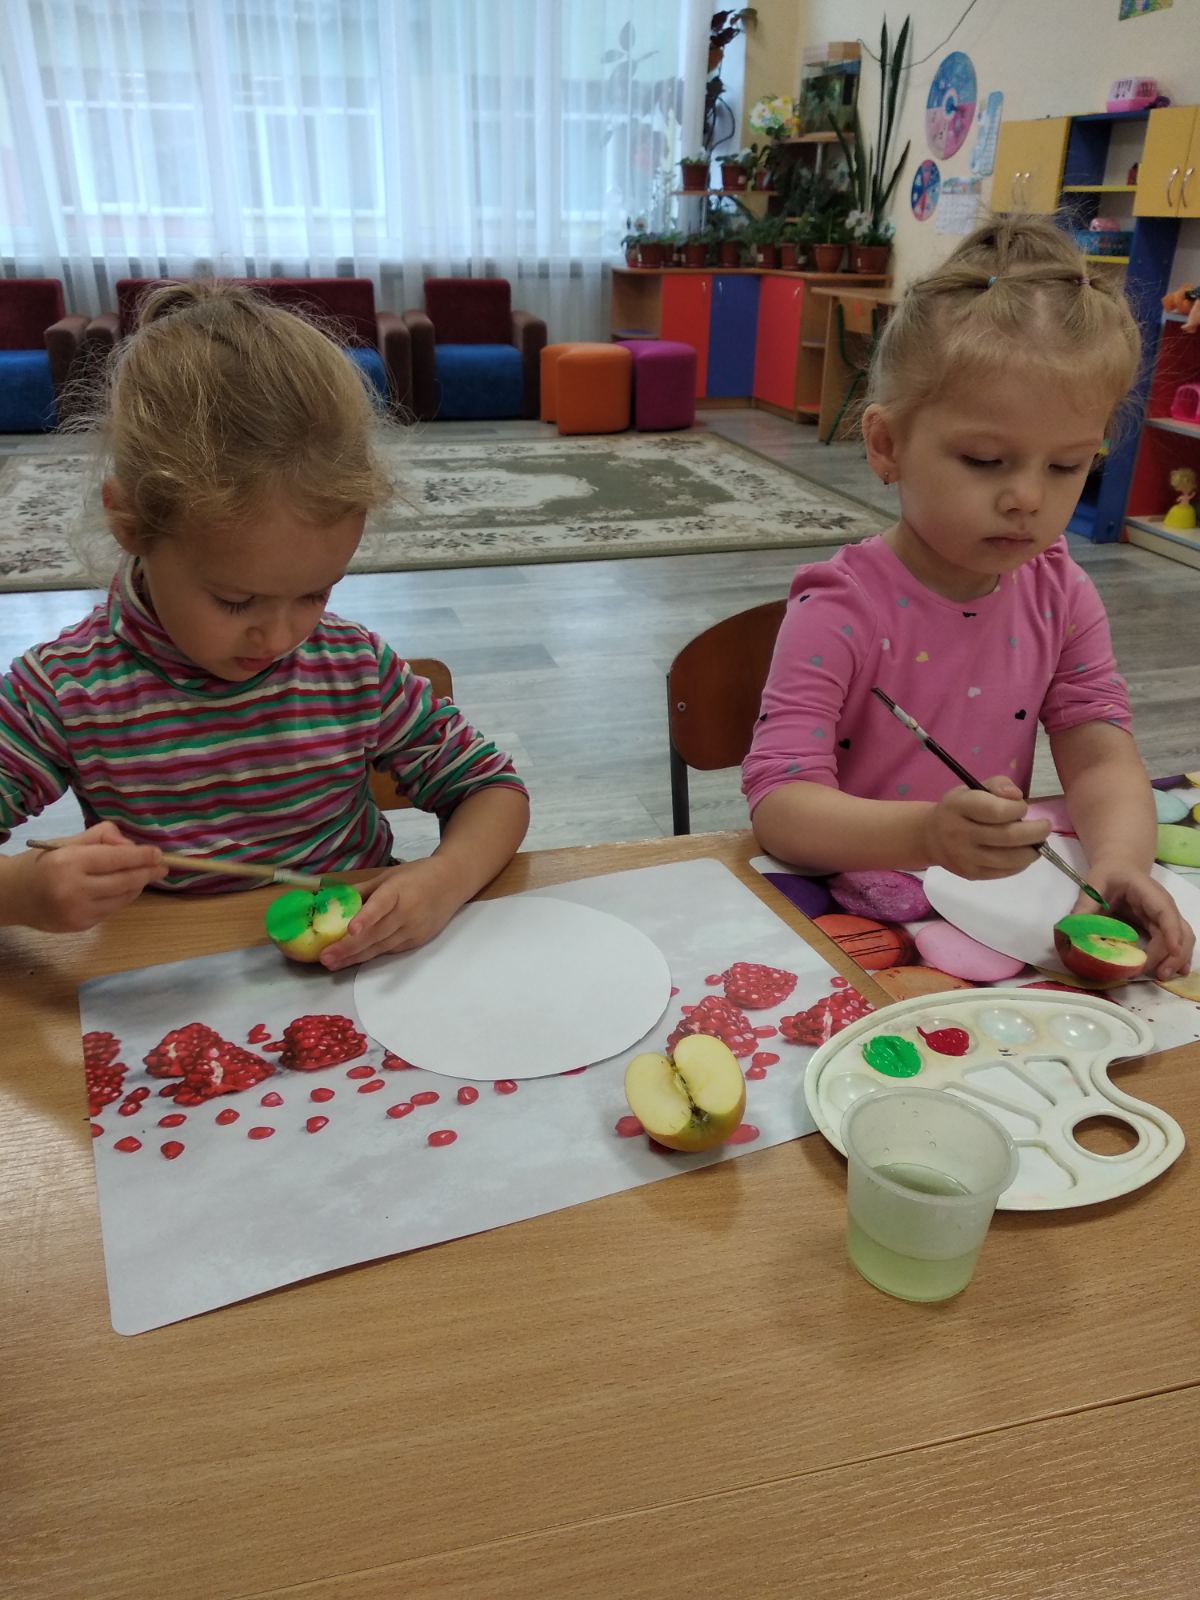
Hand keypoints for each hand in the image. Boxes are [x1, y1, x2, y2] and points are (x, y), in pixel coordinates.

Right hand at [14, 821, 166, 931]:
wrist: (12, 896)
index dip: (141, 857)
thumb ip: (100, 837)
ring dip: (137, 886)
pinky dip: (121, 898)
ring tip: (142, 875)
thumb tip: (131, 845)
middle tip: (163, 866)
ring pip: (123, 898)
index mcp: (70, 862)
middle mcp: (74, 889)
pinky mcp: (81, 926)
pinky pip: (112, 910)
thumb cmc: (42, 863)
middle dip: (147, 873)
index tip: (158, 854)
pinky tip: (121, 889)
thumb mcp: (66, 842)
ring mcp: (78, 912)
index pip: (116, 859)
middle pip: (125, 881)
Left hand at [319, 857, 461, 969]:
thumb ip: (362, 890)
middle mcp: (407, 912)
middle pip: (377, 933)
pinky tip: (350, 960)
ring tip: (332, 963)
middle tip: (325, 957)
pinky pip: (389, 950)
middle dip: (349, 947)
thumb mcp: (388, 876)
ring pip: (381, 947)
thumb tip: (332, 902)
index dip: (366, 918)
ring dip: (354, 957)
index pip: (381, 905)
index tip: (351, 929)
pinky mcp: (417, 941)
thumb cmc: (416, 876)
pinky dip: (369, 955)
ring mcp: (414, 930)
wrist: (452, 883)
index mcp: (399, 890)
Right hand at [923, 777, 1050, 879]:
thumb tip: (1017, 796)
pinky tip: (1023, 853)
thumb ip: (998, 785)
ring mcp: (964, 857)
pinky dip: (1021, 863)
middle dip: (1035, 832)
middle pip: (1007, 836)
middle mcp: (959, 833)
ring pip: (1009, 858)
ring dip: (1032, 851)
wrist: (930, 837)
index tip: (1022, 807)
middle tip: (1045, 827)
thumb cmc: (958, 809)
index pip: (996, 811)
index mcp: (958, 807)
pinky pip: (1005, 872)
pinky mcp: (971, 874)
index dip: (1017, 809)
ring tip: (1037, 842)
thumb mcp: (972, 788)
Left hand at [1072, 863, 1193, 981]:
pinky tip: (1171, 971)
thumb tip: (1071, 932)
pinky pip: (1174, 943)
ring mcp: (1164, 918)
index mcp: (1148, 892)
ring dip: (1176, 958)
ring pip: (1183, 939)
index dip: (1171, 931)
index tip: (1172, 950)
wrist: (1119, 869)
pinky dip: (1175, 958)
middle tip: (1158, 973)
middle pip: (1179, 930)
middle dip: (1172, 953)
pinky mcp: (1160, 928)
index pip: (1165, 912)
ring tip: (1162, 976)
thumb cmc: (1108, 875)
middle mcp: (1163, 906)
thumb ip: (1084, 907)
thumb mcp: (1094, 885)